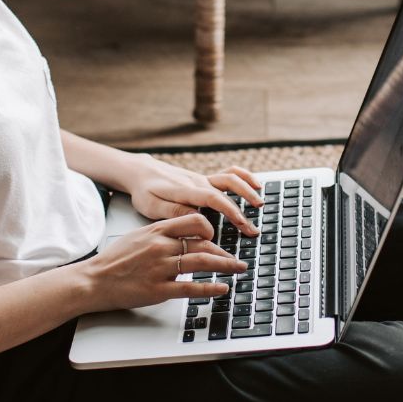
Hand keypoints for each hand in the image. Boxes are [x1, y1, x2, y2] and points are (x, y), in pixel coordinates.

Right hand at [80, 212, 249, 311]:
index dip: (211, 229)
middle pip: (203, 244)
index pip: (194, 221)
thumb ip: (162, 234)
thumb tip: (184, 237)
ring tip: (238, 269)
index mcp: (157, 231)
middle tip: (238, 259)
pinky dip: (210, 288)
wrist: (94, 280)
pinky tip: (222, 288)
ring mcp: (160, 268)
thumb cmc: (115, 260)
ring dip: (225, 266)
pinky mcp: (158, 289)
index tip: (218, 238)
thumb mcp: (138, 237)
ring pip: (201, 263)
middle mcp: (161, 246)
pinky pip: (191, 287)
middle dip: (224, 252)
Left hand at [122, 156, 263, 237]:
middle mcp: (197, 182)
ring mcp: (203, 179)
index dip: (229, 210)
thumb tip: (197, 219)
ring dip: (247, 189)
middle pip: (225, 191)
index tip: (241, 223)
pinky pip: (229, 173)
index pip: (212, 198)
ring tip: (260, 203)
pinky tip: (256, 185)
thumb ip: (174, 212)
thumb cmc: (145, 192)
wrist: (142, 172)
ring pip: (230, 178)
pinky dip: (244, 177)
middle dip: (242, 209)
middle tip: (253, 229)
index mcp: (185, 190)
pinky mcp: (205, 179)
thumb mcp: (152, 206)